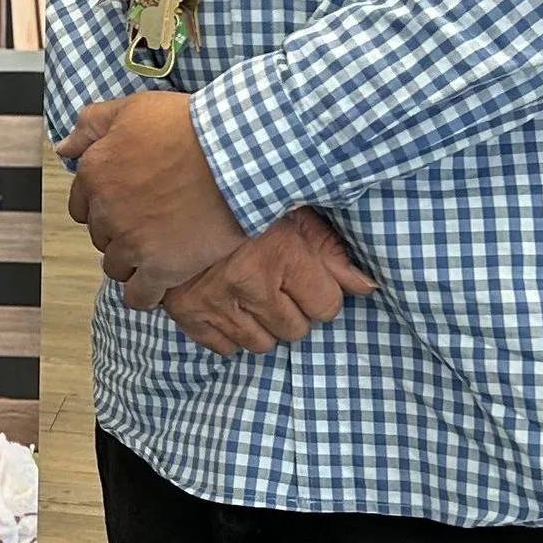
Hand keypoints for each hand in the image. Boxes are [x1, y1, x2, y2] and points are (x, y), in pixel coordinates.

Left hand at [59, 93, 243, 305]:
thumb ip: (91, 125)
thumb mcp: (133, 109)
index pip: (81, 205)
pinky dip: (145, 294)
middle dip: (119, 231)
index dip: (103, 206)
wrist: (233, 155)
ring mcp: (132, 243)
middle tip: (149, 222)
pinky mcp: (160, 268)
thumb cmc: (189, 128)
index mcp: (95, 174)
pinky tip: (158, 285)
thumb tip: (65, 146)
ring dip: (131, 262)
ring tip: (158, 250)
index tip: (125, 203)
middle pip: (101, 236)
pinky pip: (139, 296)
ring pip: (116, 266)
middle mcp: (106, 211)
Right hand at [164, 212, 376, 354]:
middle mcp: (249, 283)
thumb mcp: (294, 214)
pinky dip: (232, 333)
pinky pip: (225, 348)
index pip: (326, 306)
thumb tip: (367, 287)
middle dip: (294, 310)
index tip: (306, 276)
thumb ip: (332, 254)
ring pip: (261, 344)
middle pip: (295, 330)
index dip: (321, 292)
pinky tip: (231, 306)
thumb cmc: (242, 201)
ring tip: (255, 295)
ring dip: (264, 325)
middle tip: (278, 283)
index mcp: (280, 253)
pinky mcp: (187, 313)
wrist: (174, 194)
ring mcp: (215, 302)